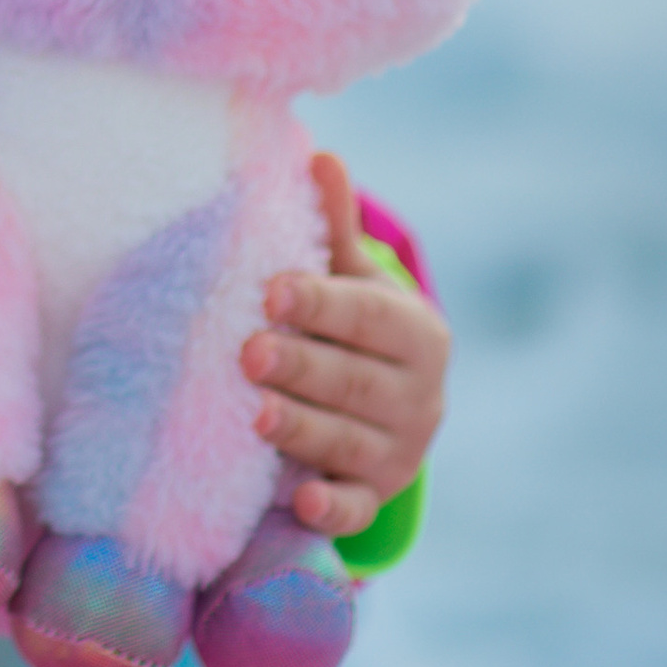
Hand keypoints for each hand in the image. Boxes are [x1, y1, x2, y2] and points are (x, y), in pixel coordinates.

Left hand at [240, 153, 451, 540]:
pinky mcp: (375, 496)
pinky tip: (299, 502)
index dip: (323, 304)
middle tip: (247, 352)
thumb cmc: (355, 330)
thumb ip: (334, 229)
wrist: (388, 409)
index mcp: (418, 335)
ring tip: (254, 415)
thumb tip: (321, 156)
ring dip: (303, 429)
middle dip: (302, 367)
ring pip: (350, 442)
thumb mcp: (352, 282)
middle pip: (357, 381)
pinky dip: (331, 510)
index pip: (370, 317)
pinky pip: (355, 508)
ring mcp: (399, 451)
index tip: (271, 291)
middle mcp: (419, 397)